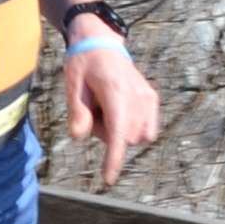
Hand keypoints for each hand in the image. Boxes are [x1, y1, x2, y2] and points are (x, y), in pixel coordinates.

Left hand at [59, 42, 160, 187]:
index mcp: (116, 91)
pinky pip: (145, 130)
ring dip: (118, 132)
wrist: (101, 44)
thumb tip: (79, 137)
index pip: (117, 132)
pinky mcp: (152, 100)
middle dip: (106, 134)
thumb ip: (76, 112)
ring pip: (135, 136)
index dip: (113, 158)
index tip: (108, 179)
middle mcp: (137, 95)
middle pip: (124, 137)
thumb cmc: (83, 64)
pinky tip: (118, 110)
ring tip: (104, 109)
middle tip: (91, 111)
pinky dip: (130, 128)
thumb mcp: (72, 85)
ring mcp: (148, 98)